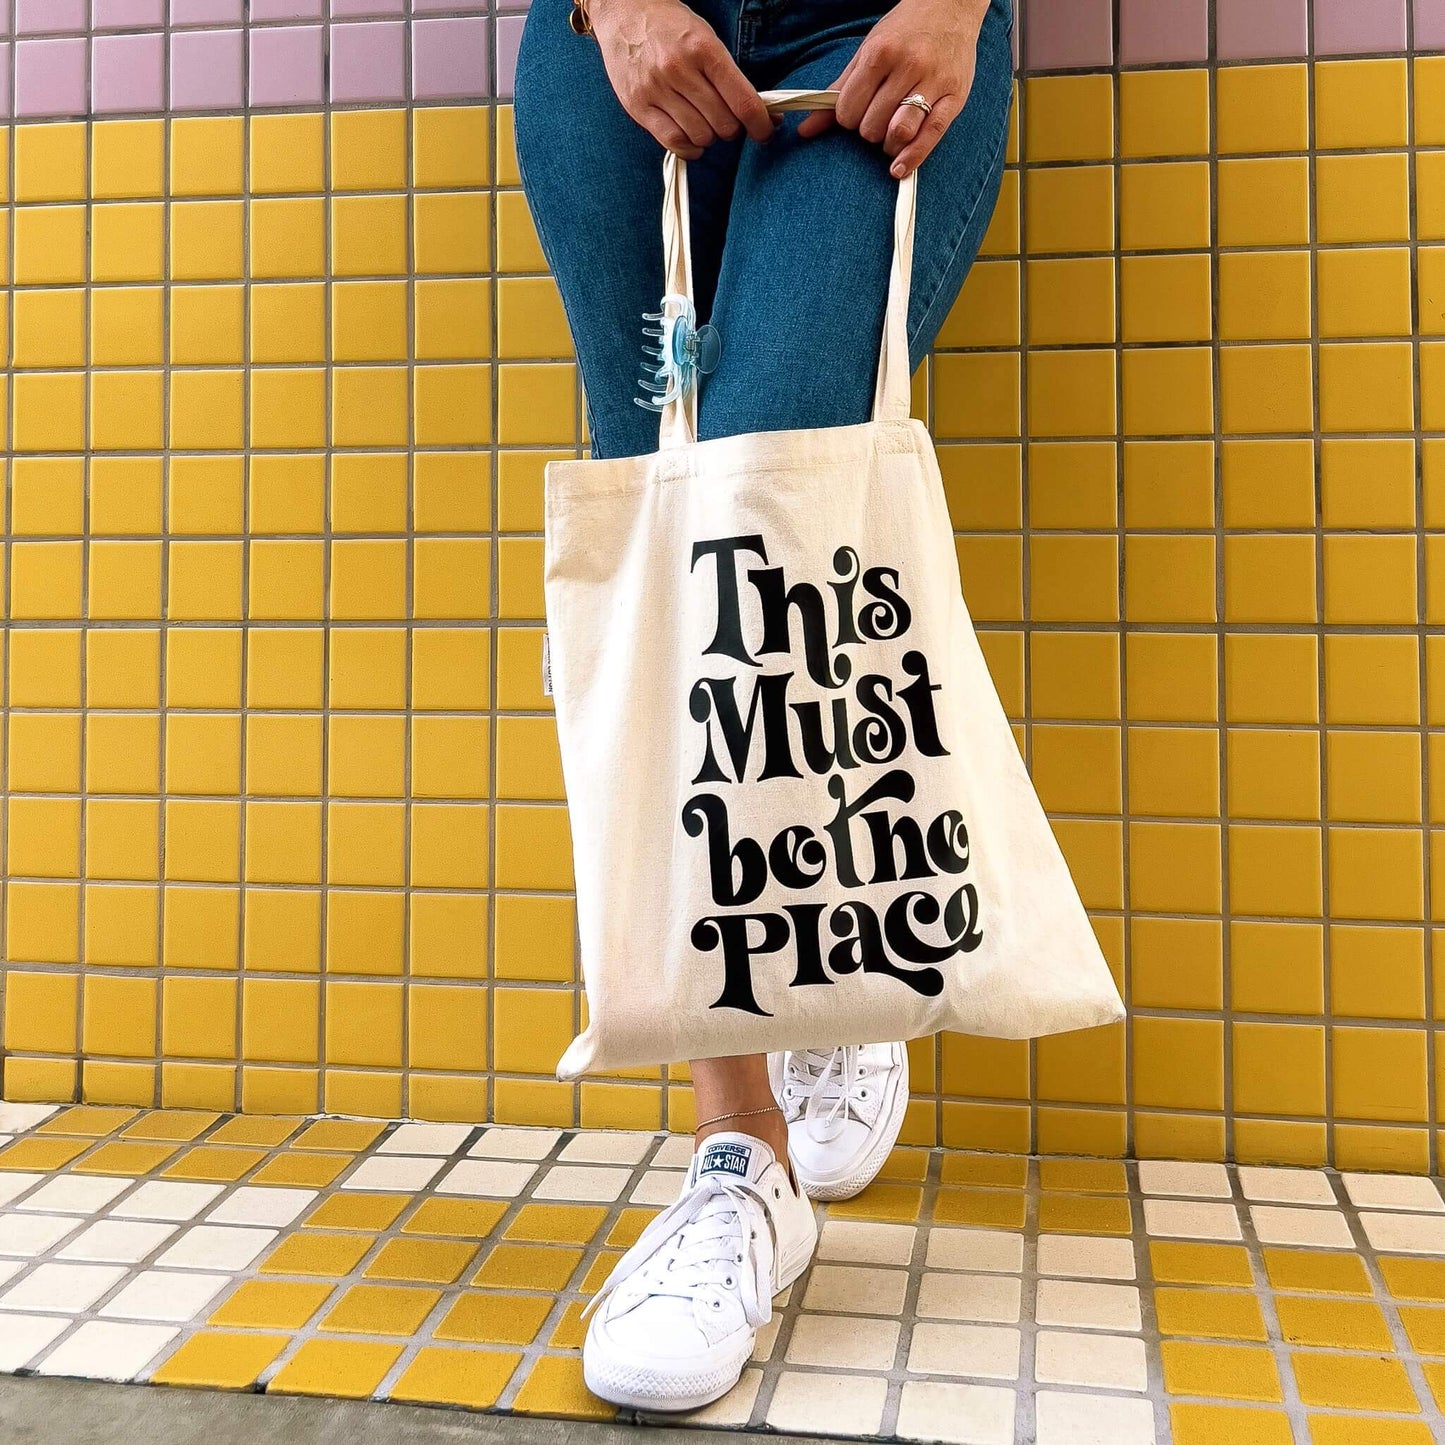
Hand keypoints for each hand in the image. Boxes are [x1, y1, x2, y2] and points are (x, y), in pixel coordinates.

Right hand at [589, 0, 774, 158]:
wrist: (625, 12)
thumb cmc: (672, 28)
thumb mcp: (706, 40)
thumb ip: (731, 77)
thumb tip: (763, 116)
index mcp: (704, 49)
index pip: (743, 102)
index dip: (760, 125)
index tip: (765, 132)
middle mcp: (679, 69)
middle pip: (724, 124)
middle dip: (732, 128)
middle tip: (726, 119)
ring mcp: (656, 88)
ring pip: (701, 136)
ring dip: (709, 136)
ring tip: (704, 122)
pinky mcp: (638, 105)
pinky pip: (673, 142)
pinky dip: (689, 147)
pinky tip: (690, 137)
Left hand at [797, 0, 986, 177]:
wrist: (950, 7)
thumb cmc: (904, 32)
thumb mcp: (866, 52)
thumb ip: (839, 91)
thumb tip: (806, 130)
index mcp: (880, 53)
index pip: (849, 109)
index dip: (847, 118)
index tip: (855, 112)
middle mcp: (908, 65)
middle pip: (872, 125)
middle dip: (867, 130)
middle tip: (875, 119)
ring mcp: (933, 81)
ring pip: (898, 133)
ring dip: (887, 144)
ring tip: (889, 134)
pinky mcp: (954, 96)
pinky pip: (931, 135)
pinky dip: (912, 157)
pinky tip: (899, 168)